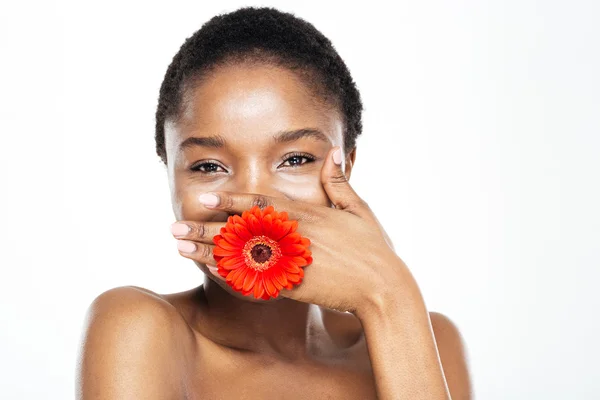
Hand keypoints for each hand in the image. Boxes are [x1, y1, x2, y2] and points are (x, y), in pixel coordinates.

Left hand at [171, 146, 405, 314]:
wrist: (384, 288)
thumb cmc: (374, 249)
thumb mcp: (359, 210)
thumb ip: (339, 183)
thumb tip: (333, 151)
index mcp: (307, 214)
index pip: (261, 203)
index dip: (230, 200)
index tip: (205, 196)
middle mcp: (294, 235)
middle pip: (241, 228)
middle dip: (205, 227)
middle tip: (174, 226)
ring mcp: (291, 261)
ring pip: (241, 254)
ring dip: (207, 250)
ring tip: (179, 247)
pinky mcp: (293, 286)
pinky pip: (256, 280)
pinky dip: (232, 275)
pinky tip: (208, 271)